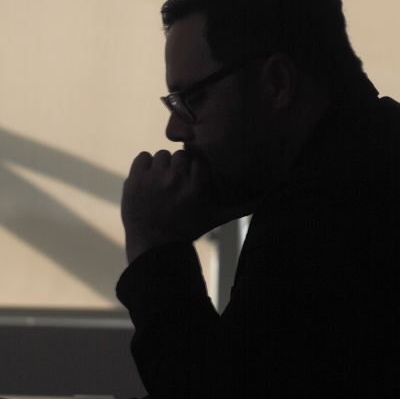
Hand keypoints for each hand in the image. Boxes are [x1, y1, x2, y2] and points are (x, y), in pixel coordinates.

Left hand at [121, 150, 242, 261]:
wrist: (153, 244)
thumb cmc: (187, 230)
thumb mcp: (215, 219)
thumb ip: (241, 207)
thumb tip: (265, 199)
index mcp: (195, 188)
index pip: (199, 160)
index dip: (195, 169)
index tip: (191, 180)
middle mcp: (175, 181)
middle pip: (181, 155)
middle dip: (179, 167)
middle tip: (176, 183)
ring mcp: (153, 179)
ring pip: (162, 154)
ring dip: (162, 167)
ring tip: (162, 183)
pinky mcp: (134, 180)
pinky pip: (143, 156)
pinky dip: (145, 166)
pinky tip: (149, 180)